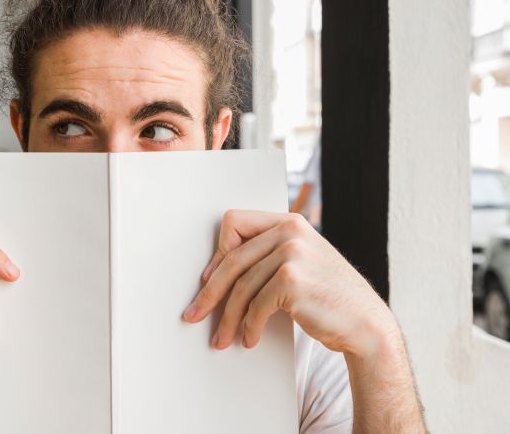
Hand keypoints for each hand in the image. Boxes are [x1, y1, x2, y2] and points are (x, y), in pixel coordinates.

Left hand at [182, 211, 398, 357]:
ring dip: (228, 318)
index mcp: (289, 222)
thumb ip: (269, 255)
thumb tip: (218, 272)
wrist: (366, 324)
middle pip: (231, 259)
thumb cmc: (329, 298)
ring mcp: (292, 253)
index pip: (234, 223)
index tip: (208, 279)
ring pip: (241, 287)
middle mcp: (289, 231)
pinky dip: (249, 327)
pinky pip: (256, 305)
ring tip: (222, 338)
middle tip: (195, 314)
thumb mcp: (301, 263)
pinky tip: (249, 339)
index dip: (217, 253)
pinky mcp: (292, 279)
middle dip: (210, 292)